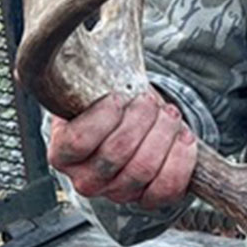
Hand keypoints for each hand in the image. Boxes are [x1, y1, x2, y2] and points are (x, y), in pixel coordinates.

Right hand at [47, 93, 197, 209]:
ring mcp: (117, 194)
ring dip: (164, 134)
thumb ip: (90, 78)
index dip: (105, 116)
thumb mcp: (93, 91)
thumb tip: (99, 45)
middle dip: (142, 119)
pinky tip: (184, 137)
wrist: (132, 128)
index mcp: (62, 154)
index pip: (80, 141)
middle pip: (118, 153)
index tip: (118, 97)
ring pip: (144, 168)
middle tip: (150, 101)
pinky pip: (167, 188)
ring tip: (169, 114)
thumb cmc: (112, 109)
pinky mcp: (147, 201)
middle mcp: (86, 180)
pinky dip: (182, 159)